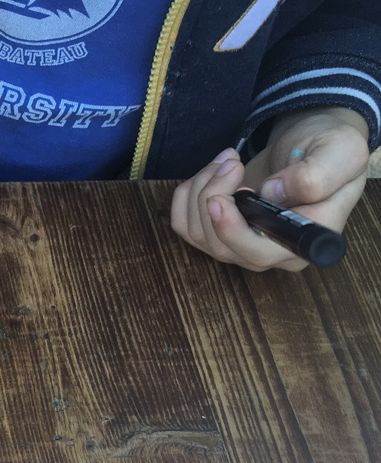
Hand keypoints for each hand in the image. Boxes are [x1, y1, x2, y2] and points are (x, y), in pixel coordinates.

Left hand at [170, 107, 369, 270]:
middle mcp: (269, 251)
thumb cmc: (332, 149)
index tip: (217, 201)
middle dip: (213, 197)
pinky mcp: (217, 230)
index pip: (261, 254)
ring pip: (198, 233)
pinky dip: (188, 193)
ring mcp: (239, 243)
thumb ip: (315, 176)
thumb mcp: (342, 153)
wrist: (310, 142)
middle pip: (221, 246)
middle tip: (231, 162)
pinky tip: (214, 170)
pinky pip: (184, 223)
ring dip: (202, 189)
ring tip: (229, 158)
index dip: (233, 233)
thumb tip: (272, 193)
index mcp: (303, 242)